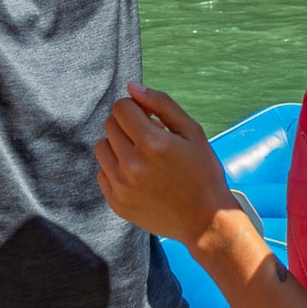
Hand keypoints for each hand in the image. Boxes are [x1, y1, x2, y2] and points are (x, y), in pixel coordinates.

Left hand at [96, 83, 241, 248]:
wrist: (204, 220)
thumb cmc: (202, 172)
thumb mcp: (192, 131)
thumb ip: (161, 104)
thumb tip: (132, 87)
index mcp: (152, 143)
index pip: (121, 107)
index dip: (136, 107)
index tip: (150, 118)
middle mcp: (132, 164)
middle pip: (110, 125)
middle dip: (127, 124)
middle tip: (149, 137)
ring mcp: (121, 186)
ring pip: (102, 147)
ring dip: (119, 145)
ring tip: (142, 156)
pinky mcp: (116, 202)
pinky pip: (102, 172)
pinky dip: (116, 168)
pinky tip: (138, 175)